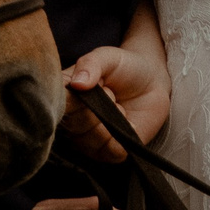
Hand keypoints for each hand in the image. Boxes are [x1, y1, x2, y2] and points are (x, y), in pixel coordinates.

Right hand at [60, 44, 169, 163]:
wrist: (152, 81)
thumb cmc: (124, 67)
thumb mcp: (108, 57)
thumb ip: (91, 64)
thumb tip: (77, 83)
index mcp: (65, 96)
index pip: (57, 106)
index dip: (74, 101)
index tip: (94, 86)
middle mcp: (71, 121)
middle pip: (74, 125)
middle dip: (98, 107)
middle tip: (110, 91)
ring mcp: (87, 140)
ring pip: (92, 140)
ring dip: (111, 120)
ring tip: (118, 105)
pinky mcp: (108, 152)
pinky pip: (111, 151)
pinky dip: (124, 134)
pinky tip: (128, 120)